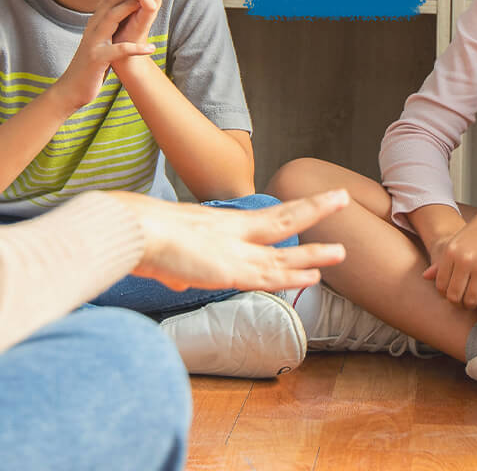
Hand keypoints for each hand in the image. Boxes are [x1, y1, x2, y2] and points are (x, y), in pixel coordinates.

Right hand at [60, 0, 160, 103]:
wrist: (70, 90)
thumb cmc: (89, 66)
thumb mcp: (98, 42)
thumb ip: (107, 27)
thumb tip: (121, 14)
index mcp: (94, 24)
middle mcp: (92, 29)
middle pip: (110, 3)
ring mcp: (93, 43)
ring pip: (111, 19)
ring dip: (129, 9)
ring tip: (148, 5)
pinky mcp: (97, 60)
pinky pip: (118, 51)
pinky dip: (135, 49)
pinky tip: (151, 48)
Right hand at [114, 189, 348, 291]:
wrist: (134, 230)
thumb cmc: (141, 239)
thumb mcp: (166, 258)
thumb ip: (180, 271)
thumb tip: (180, 280)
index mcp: (221, 225)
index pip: (265, 219)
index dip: (289, 215)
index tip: (309, 210)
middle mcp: (234, 232)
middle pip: (285, 217)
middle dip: (314, 209)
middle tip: (342, 196)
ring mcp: (235, 251)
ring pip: (285, 250)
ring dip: (315, 253)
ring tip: (342, 251)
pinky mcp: (230, 271)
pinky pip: (269, 275)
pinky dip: (292, 276)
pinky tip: (314, 277)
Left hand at [419, 203, 476, 308]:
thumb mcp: (458, 241)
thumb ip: (442, 261)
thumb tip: (425, 277)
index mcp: (450, 251)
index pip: (441, 285)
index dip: (445, 294)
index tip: (452, 293)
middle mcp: (465, 260)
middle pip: (454, 296)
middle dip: (457, 303)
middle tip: (462, 301)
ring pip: (471, 300)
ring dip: (471, 304)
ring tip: (473, 300)